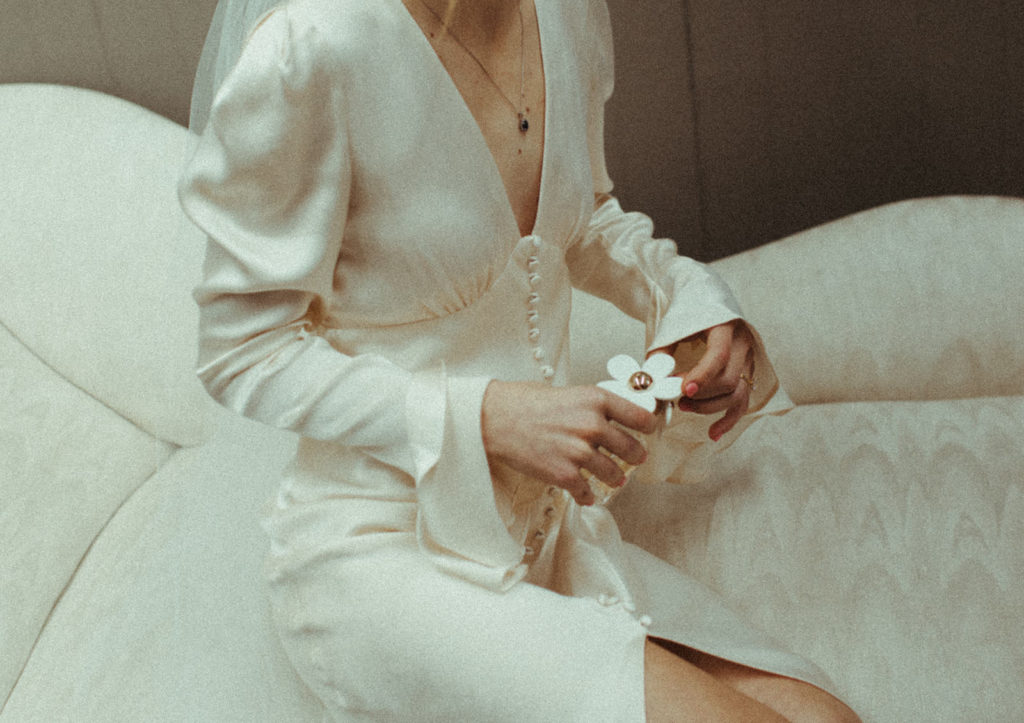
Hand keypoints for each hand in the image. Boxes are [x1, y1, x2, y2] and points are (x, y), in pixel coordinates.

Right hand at [481, 381, 657, 504]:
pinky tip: (585, 494)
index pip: (640, 416)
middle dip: (636, 456)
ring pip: (615, 474)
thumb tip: (611, 421)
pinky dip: (587, 495)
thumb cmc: (524, 402)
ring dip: (615, 478)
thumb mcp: (567, 393)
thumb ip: (592, 408)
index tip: (647, 431)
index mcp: (596, 400)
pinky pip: (586, 491)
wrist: (493, 418)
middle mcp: (592, 425)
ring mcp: (579, 452)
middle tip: (635, 458)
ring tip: (613, 478)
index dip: (647, 426)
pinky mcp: (564, 475)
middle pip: (632, 448)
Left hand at [651, 320, 755, 441]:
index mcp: (726, 326)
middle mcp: (743, 343)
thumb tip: (649, 380)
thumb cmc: (687, 310)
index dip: (702, 376)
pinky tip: (713, 433)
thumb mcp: (674, 325)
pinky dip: (728, 419)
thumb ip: (662, 350)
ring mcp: (748, 359)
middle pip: (729, 380)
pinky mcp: (746, 372)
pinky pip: (742, 401)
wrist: (704, 295)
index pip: (719, 356)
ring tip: (684, 408)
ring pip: (737, 393)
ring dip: (710, 407)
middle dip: (701, 395)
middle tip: (677, 399)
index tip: (682, 390)